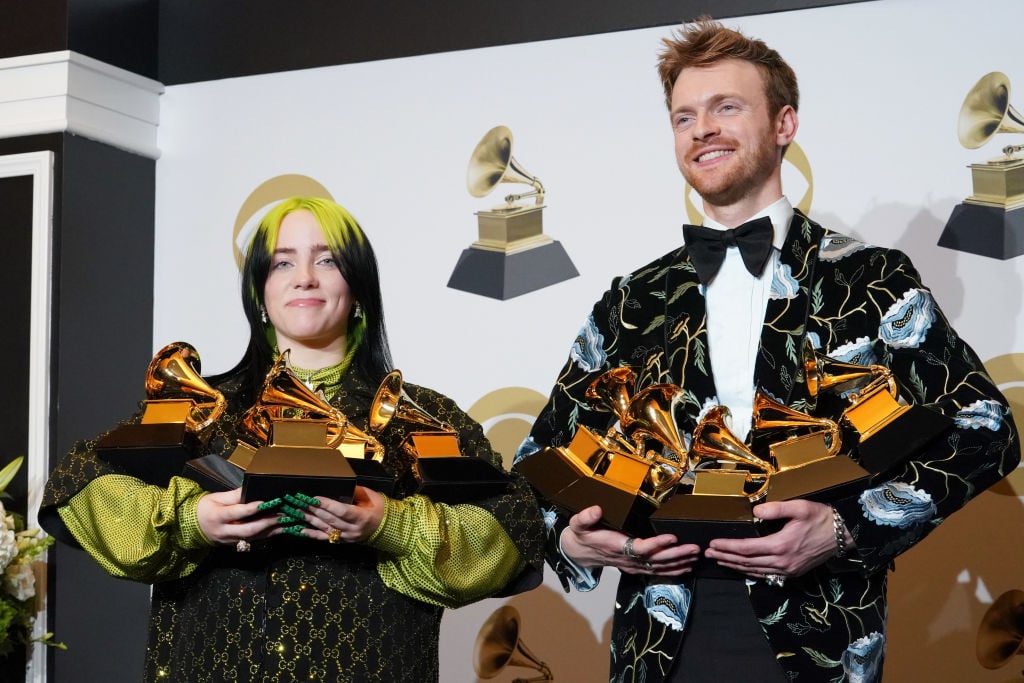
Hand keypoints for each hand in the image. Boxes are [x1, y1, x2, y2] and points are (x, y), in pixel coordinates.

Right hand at [196, 488, 279, 546]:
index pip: (236, 513)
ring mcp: (229, 540)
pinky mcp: (235, 544)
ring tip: (286, 523)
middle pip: (247, 530)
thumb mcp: (216, 497)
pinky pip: (253, 540)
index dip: (251, 509)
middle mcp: (224, 531)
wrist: (192, 527)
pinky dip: (267, 535)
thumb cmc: (205, 508)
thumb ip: (234, 495)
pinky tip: (279, 530)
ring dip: (271, 531)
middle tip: (282, 515)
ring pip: (253, 537)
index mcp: (217, 516)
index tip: (266, 503)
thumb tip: (251, 488)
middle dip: (266, 523)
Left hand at [301, 486, 385, 543]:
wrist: (385, 526)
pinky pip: (325, 538)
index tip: (315, 498)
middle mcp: (353, 529)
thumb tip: (340, 486)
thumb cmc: (379, 508)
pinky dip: (312, 534)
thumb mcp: (371, 496)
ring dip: (309, 520)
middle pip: (330, 519)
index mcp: (362, 517)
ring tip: (297, 512)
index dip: (327, 505)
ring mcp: (347, 537)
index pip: (342, 511)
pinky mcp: (342, 541)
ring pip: (325, 528)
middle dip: (314, 510)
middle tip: (300, 501)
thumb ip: (355, 491)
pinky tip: (301, 530)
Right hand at [560, 505, 698, 575]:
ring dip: (678, 562)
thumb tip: (596, 510)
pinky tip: (686, 567)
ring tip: (696, 556)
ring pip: (659, 567)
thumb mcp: (578, 525)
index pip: (640, 547)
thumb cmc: (581, 536)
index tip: (672, 537)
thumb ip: (585, 517)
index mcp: (616, 547)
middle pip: (655, 560)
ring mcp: (632, 565)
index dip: (656, 544)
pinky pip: (656, 571)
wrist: (578, 553)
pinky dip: (672, 570)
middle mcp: (627, 559)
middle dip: (676, 555)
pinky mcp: (635, 567)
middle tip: (695, 548)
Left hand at [704, 499, 837, 580]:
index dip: (727, 547)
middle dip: (725, 557)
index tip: (713, 544)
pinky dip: (749, 571)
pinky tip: (741, 568)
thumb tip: (755, 512)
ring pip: (754, 571)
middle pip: (746, 562)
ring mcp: (787, 570)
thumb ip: (775, 509)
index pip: (746, 548)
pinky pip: (765, 574)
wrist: (842, 535)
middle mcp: (782, 562)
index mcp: (781, 545)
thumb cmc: (820, 518)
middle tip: (708, 554)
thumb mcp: (799, 507)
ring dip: (734, 566)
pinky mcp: (792, 573)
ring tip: (719, 560)